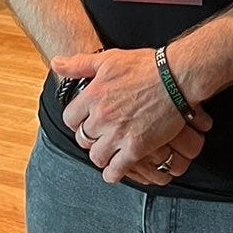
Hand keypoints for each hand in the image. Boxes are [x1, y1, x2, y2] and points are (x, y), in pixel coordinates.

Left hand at [52, 47, 212, 186]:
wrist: (177, 77)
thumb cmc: (145, 66)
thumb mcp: (109, 59)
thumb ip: (79, 64)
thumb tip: (56, 64)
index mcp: (93, 95)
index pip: (70, 119)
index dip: (77, 121)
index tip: (85, 120)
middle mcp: (102, 117)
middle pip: (82, 139)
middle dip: (89, 137)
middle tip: (100, 135)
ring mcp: (118, 134)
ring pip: (96, 157)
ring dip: (101, 155)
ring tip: (109, 150)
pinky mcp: (136, 148)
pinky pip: (115, 171)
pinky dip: (113, 172)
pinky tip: (116, 168)